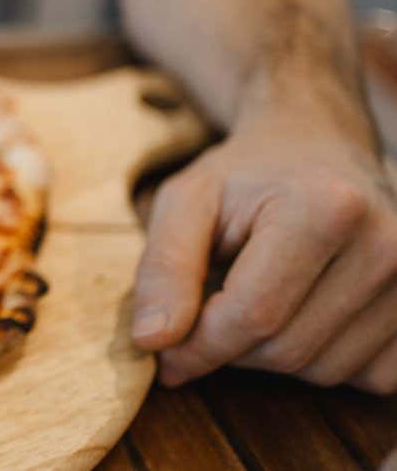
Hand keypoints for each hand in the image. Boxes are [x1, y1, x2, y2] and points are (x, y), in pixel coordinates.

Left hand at [130, 113, 396, 393]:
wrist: (315, 148)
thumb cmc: (244, 178)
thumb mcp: (185, 202)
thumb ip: (164, 267)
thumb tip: (152, 340)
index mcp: (326, 207)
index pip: (253, 316)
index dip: (198, 346)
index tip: (163, 352)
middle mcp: (388, 243)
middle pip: (287, 350)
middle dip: (231, 347)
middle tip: (210, 308)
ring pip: (324, 371)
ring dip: (273, 354)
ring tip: (258, 296)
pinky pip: (367, 377)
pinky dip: (321, 359)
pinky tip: (303, 311)